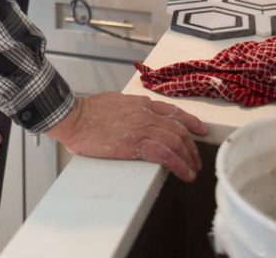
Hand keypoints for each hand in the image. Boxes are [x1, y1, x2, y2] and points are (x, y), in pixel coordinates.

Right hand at [46, 93, 207, 182]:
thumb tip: (136, 115)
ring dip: (189, 158)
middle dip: (192, 147)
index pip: (173, 112)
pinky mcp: (136, 144)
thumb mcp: (116, 102)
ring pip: (177, 142)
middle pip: (179, 129)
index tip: (200, 130)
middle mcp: (146, 114)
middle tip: (196, 160)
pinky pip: (166, 155)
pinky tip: (184, 174)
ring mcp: (142, 128)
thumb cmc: (88, 111)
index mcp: (141, 103)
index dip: (190, 122)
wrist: (75, 117)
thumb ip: (131, 107)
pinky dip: (179, 165)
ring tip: (192, 171)